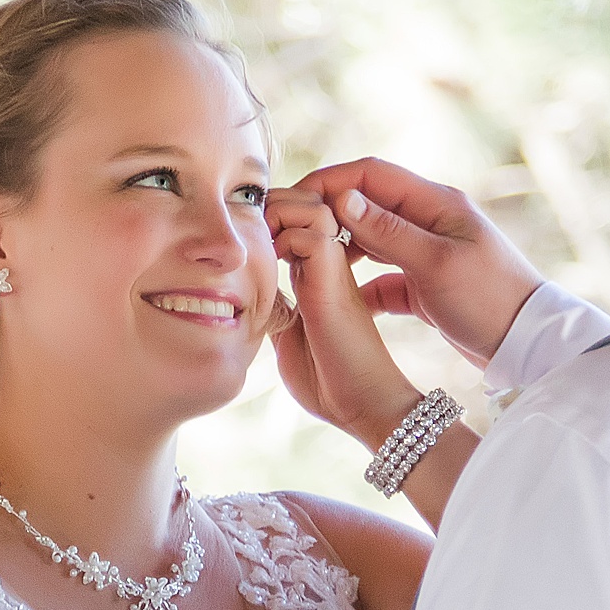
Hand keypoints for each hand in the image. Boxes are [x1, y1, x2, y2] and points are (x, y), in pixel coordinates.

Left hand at [265, 187, 418, 447]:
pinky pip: (317, 231)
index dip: (271, 216)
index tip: (245, 236)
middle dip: (273, 204)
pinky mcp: (336, 280)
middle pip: (306, 201)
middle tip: (249, 229)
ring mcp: (334, 269)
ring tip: (261, 238)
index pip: (295, 220)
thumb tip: (247, 294)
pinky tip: (273, 258)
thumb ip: (275, 311)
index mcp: (315, 275)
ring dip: (282, 211)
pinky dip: (290, 233)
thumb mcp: (288, 339)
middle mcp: (328, 264)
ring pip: (314, 206)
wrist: (364, 407)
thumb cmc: (329, 381)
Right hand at [294, 157, 541, 366]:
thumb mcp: (436, 264)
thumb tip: (343, 198)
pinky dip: (360, 283)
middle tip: (288, 234)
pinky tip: (337, 298)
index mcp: (436, 202)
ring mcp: (428, 250)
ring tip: (305, 263)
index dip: (328, 181)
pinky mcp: (427, 283)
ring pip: (371, 238)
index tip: (292, 200)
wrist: (529, 343)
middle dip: (326, 214)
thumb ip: (388, 231)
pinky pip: (383, 275)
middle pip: (366, 203)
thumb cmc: (489, 299)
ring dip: (339, 247)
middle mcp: (430, 220)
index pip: (370, 174)